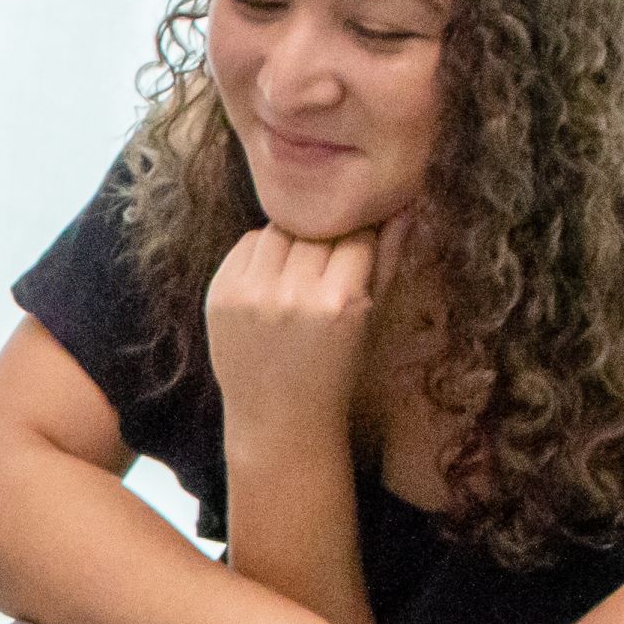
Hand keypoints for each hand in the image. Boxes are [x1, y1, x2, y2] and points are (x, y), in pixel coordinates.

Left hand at [205, 215, 400, 449]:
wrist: (279, 420)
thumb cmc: (336, 370)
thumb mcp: (372, 320)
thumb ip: (388, 259)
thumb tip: (403, 204)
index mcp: (339, 302)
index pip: (356, 233)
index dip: (361, 235)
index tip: (361, 244)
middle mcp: (292, 295)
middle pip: (315, 228)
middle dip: (326, 236)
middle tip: (328, 258)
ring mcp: (250, 294)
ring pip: (278, 228)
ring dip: (293, 238)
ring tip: (301, 268)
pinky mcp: (219, 294)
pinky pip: (247, 244)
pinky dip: (262, 251)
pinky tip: (273, 279)